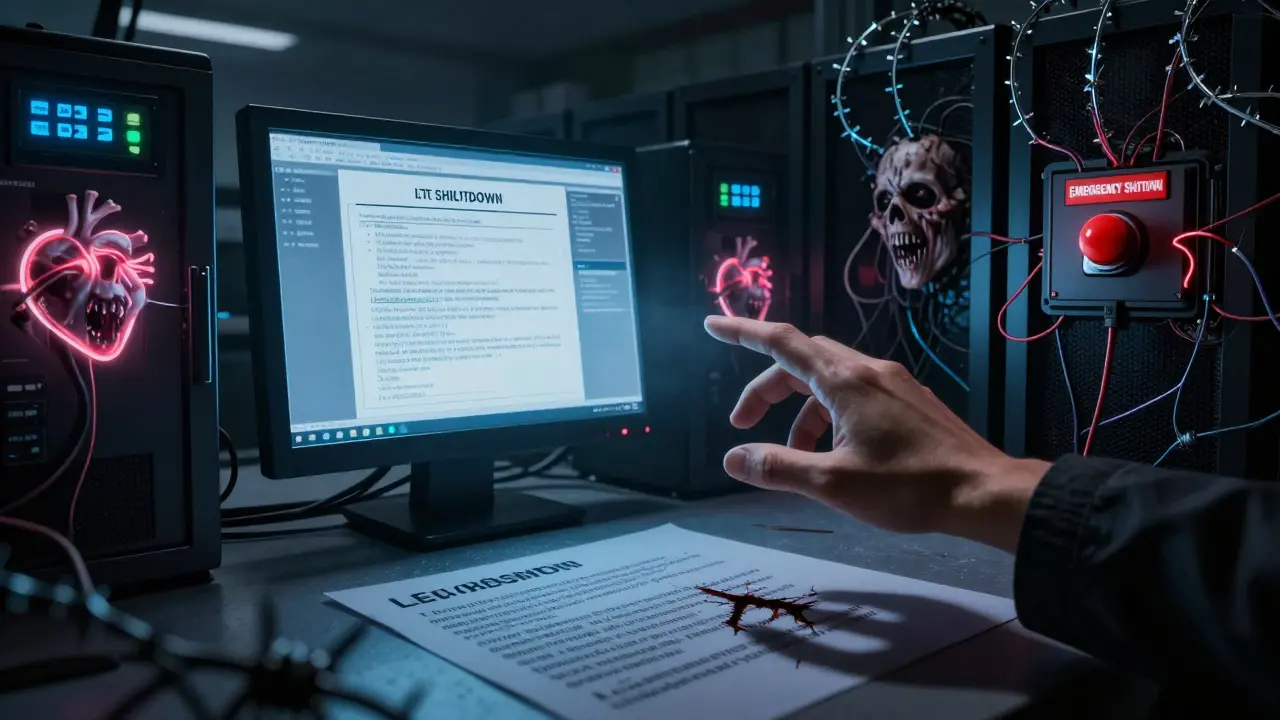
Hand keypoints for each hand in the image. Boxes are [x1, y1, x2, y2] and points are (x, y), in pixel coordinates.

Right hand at [703, 316, 1049, 552]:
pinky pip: (855, 394)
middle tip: (743, 424)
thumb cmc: (909, 487)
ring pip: (828, 381)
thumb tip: (733, 459)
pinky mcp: (908, 402)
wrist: (983, 492)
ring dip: (799, 411)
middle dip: (766, 388)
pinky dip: (828, 416)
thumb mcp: (831, 484)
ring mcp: (892, 384)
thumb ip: (777, 467)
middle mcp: (868, 371)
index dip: (741, 332)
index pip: (780, 343)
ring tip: (795, 457)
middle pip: (801, 360)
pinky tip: (834, 456)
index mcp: (844, 381)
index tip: (712, 325)